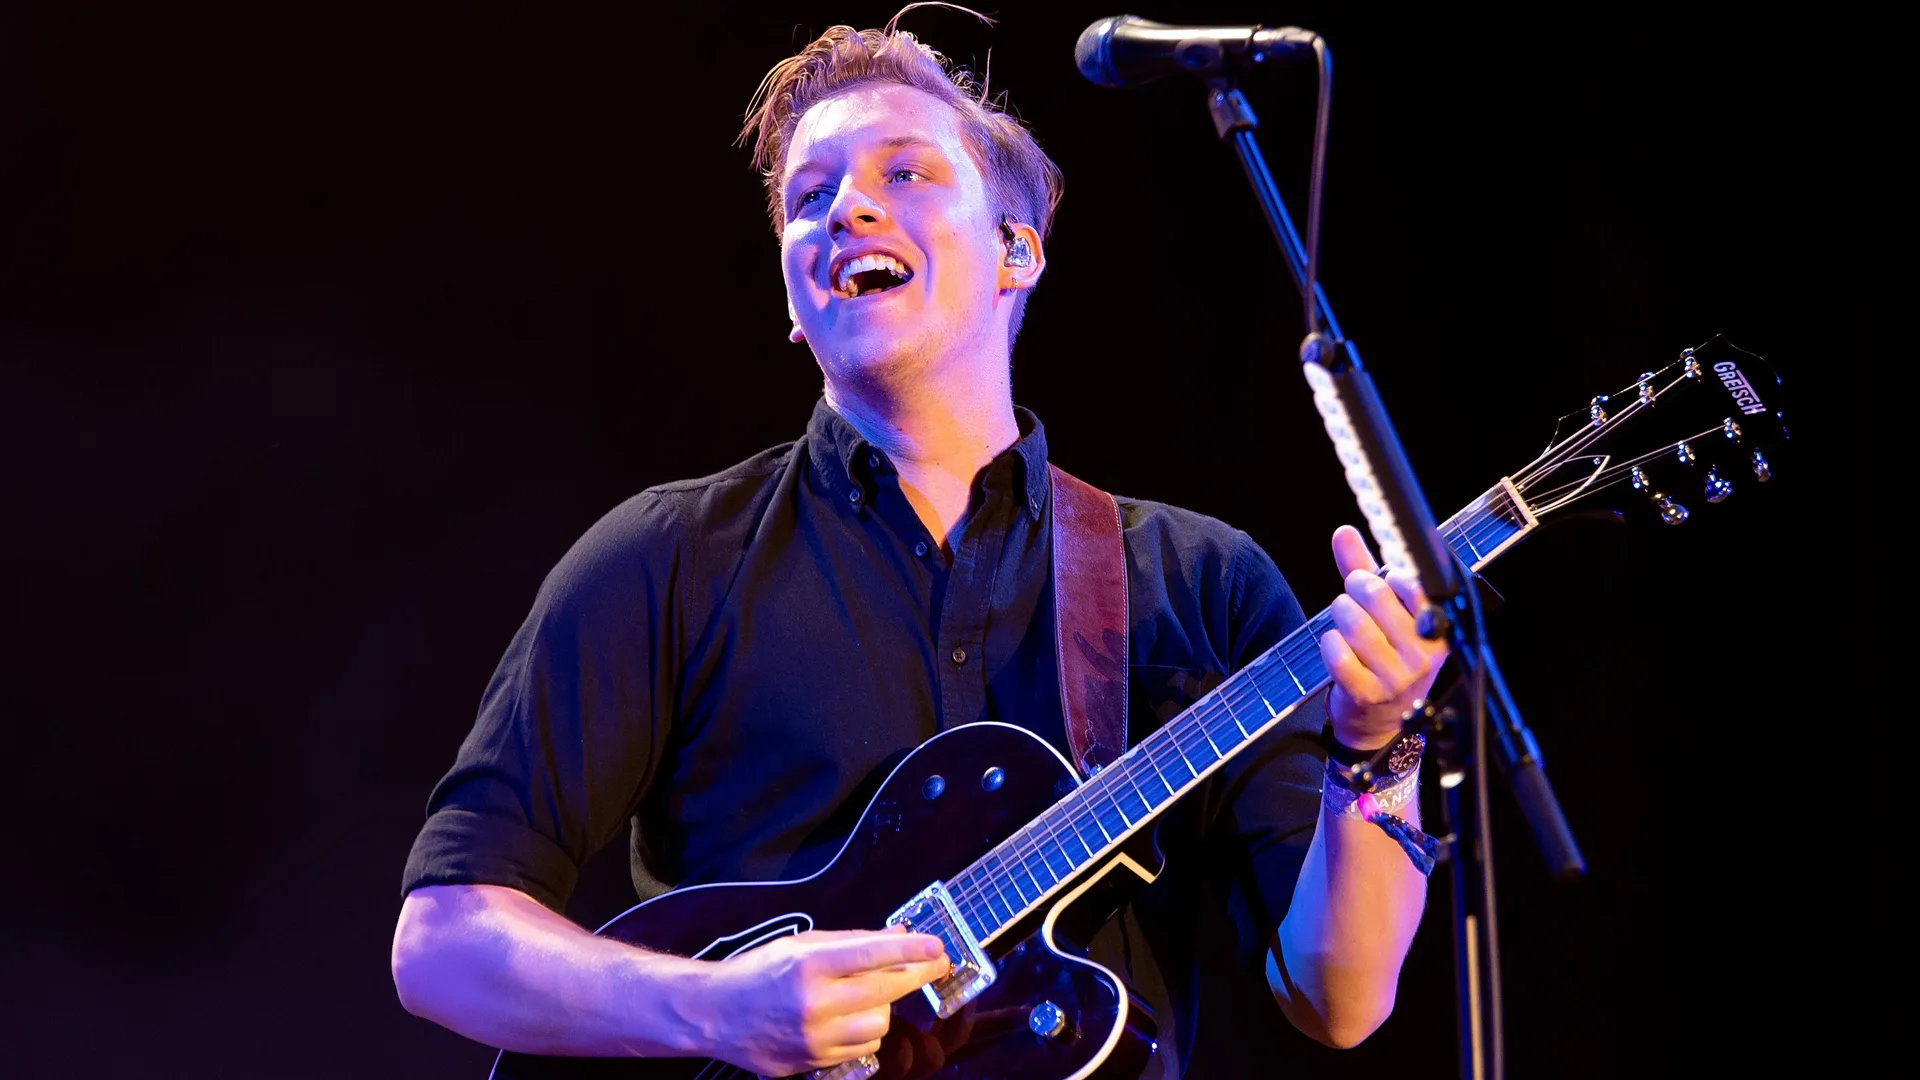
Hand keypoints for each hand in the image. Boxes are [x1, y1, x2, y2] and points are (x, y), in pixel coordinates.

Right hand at [691, 927, 949, 1075]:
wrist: (714, 1013)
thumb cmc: (759, 972)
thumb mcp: (801, 945)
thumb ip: (852, 941)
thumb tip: (898, 934)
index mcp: (808, 964)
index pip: (870, 954)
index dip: (910, 949)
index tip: (938, 946)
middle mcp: (812, 1002)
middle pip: (885, 991)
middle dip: (916, 974)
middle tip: (935, 964)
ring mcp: (813, 1038)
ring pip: (879, 1025)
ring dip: (883, 1008)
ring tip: (865, 996)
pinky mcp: (812, 1063)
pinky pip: (862, 1049)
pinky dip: (864, 1033)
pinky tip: (847, 1019)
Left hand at [1318, 525, 1449, 749]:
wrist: (1379, 722)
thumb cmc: (1385, 656)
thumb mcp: (1384, 612)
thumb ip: (1365, 568)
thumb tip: (1344, 532)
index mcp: (1437, 628)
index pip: (1409, 581)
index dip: (1386, 577)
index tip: (1383, 584)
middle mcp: (1424, 654)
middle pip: (1373, 593)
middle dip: (1354, 589)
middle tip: (1354, 599)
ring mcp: (1397, 676)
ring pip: (1350, 619)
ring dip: (1339, 615)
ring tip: (1347, 624)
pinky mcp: (1367, 693)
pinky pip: (1335, 649)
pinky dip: (1329, 643)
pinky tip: (1339, 650)